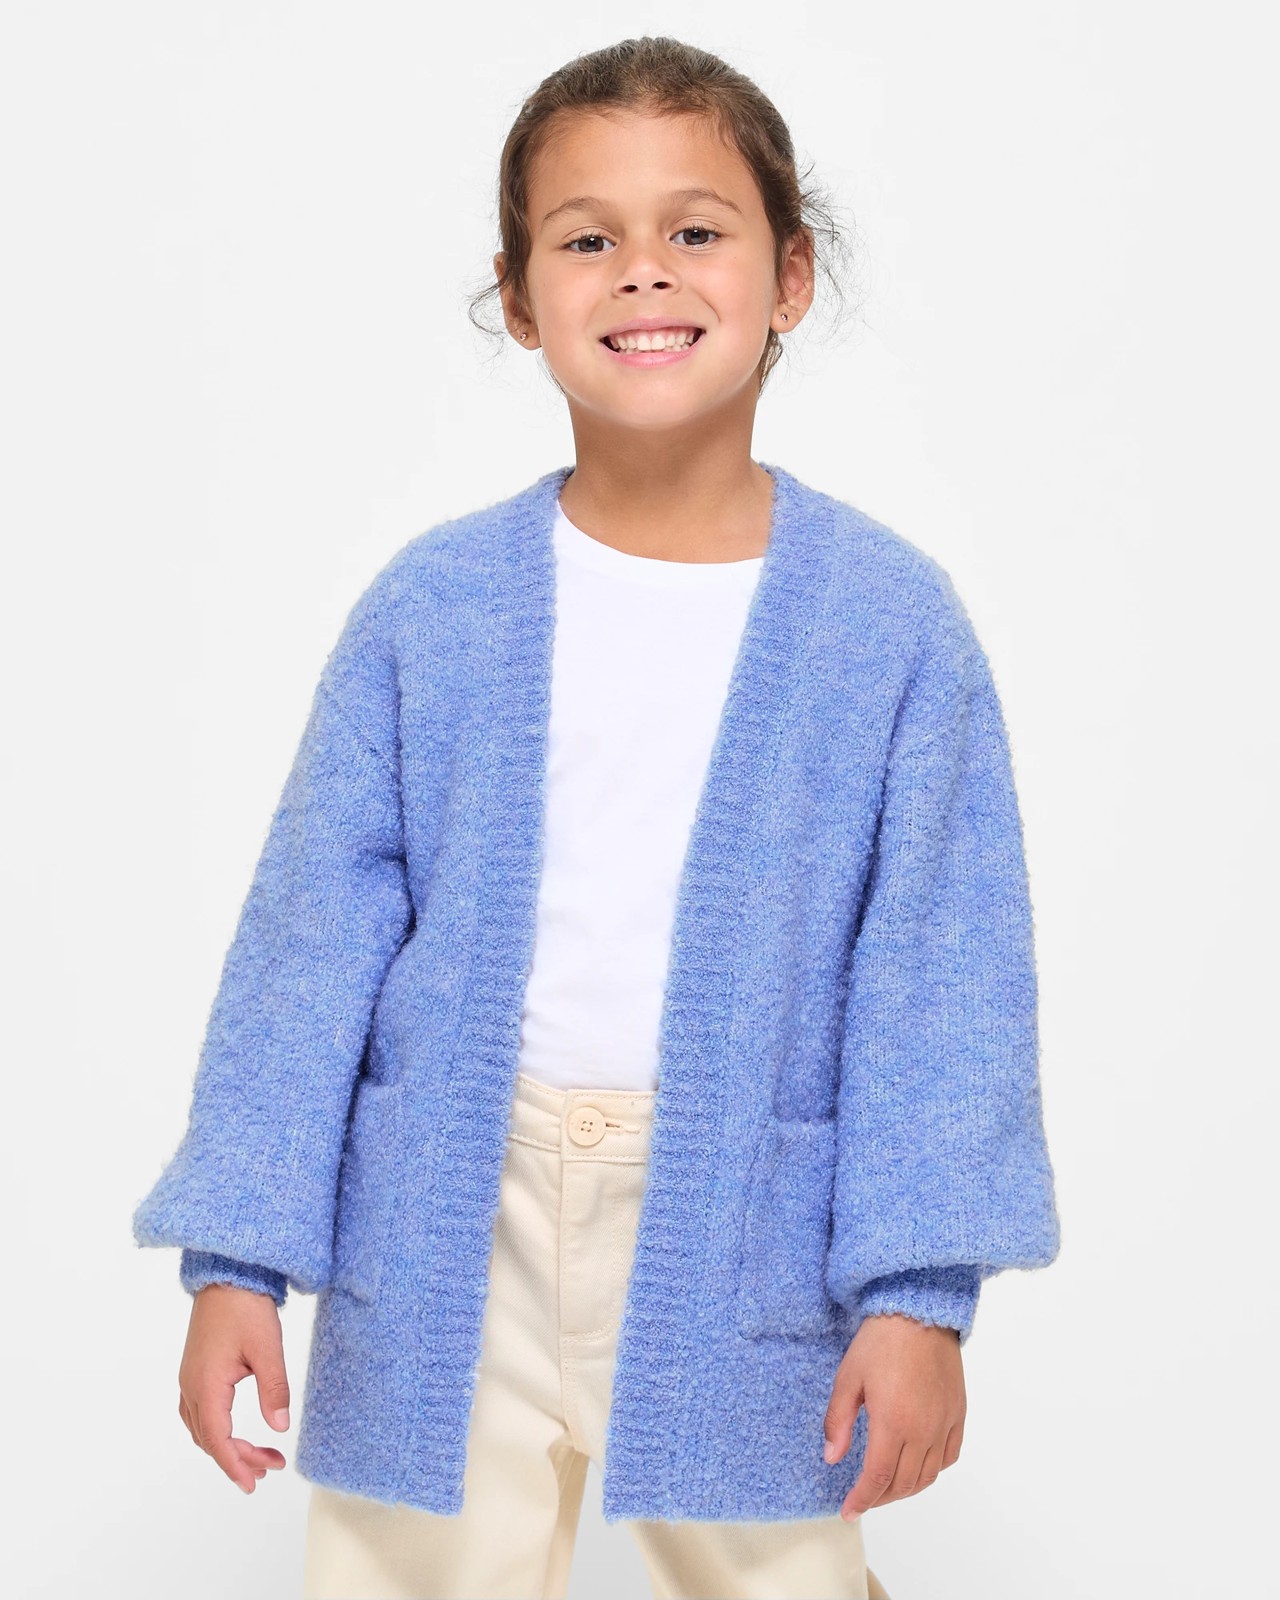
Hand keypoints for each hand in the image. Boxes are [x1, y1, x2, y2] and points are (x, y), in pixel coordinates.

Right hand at [178, 1283, 290, 1493]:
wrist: (228, 1274)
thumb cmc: (246, 1308)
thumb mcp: (267, 1349)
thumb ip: (274, 1389)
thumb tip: (280, 1428)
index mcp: (206, 1385)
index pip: (217, 1439)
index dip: (235, 1465)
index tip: (253, 1483)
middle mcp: (191, 1386)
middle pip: (209, 1438)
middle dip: (238, 1458)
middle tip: (271, 1468)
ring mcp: (190, 1378)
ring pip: (202, 1427)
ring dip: (228, 1446)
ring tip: (261, 1456)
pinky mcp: (196, 1369)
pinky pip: (200, 1412)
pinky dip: (218, 1429)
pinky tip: (237, 1431)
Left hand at [823, 1312, 965, 1520]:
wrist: (919, 1311)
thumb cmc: (880, 1340)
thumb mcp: (848, 1378)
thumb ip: (839, 1421)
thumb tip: (832, 1457)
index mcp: (894, 1422)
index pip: (879, 1478)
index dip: (862, 1500)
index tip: (849, 1511)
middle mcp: (924, 1429)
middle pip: (904, 1483)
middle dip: (881, 1497)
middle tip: (863, 1498)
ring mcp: (945, 1423)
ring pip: (928, 1475)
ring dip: (906, 1489)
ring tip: (886, 1487)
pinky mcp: (958, 1413)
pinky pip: (949, 1456)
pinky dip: (933, 1469)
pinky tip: (917, 1466)